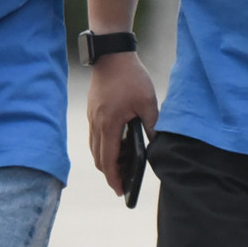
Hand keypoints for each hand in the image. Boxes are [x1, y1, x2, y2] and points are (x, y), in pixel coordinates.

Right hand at [87, 52, 158, 194]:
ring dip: (106, 160)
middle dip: (109, 173)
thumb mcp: (148, 102)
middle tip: (122, 184)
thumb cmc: (130, 77)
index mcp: (109, 124)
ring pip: (95, 148)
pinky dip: (104, 146)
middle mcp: (96, 124)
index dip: (114, 178)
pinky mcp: (93, 111)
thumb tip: (155, 144)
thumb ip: (152, 125)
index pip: (108, 160)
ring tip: (121, 167)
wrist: (111, 55)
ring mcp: (92, 117)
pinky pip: (95, 136)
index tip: (121, 191)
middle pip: (98, 158)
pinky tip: (117, 145)